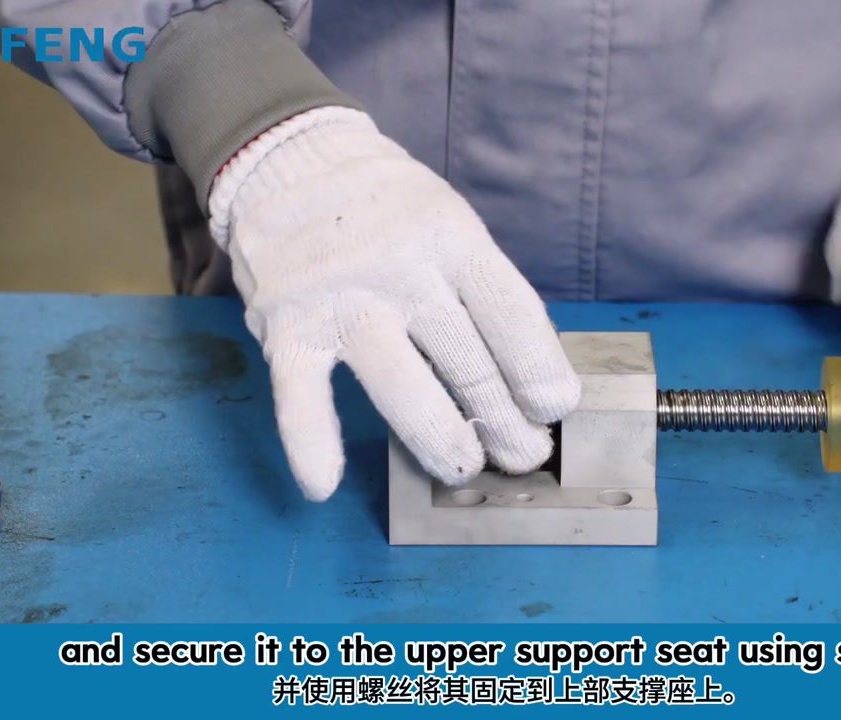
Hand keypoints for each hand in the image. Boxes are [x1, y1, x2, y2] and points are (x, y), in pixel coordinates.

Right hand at [207, 107, 580, 500]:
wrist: (284, 155)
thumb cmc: (385, 204)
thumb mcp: (447, 220)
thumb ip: (479, 288)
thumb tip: (526, 376)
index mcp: (452, 237)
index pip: (511, 315)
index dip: (540, 370)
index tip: (556, 410)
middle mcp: (401, 268)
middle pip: (467, 362)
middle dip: (504, 421)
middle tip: (523, 455)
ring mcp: (341, 299)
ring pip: (402, 389)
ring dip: (441, 441)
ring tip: (465, 469)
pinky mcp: (286, 326)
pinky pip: (301, 399)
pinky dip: (310, 446)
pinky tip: (323, 485)